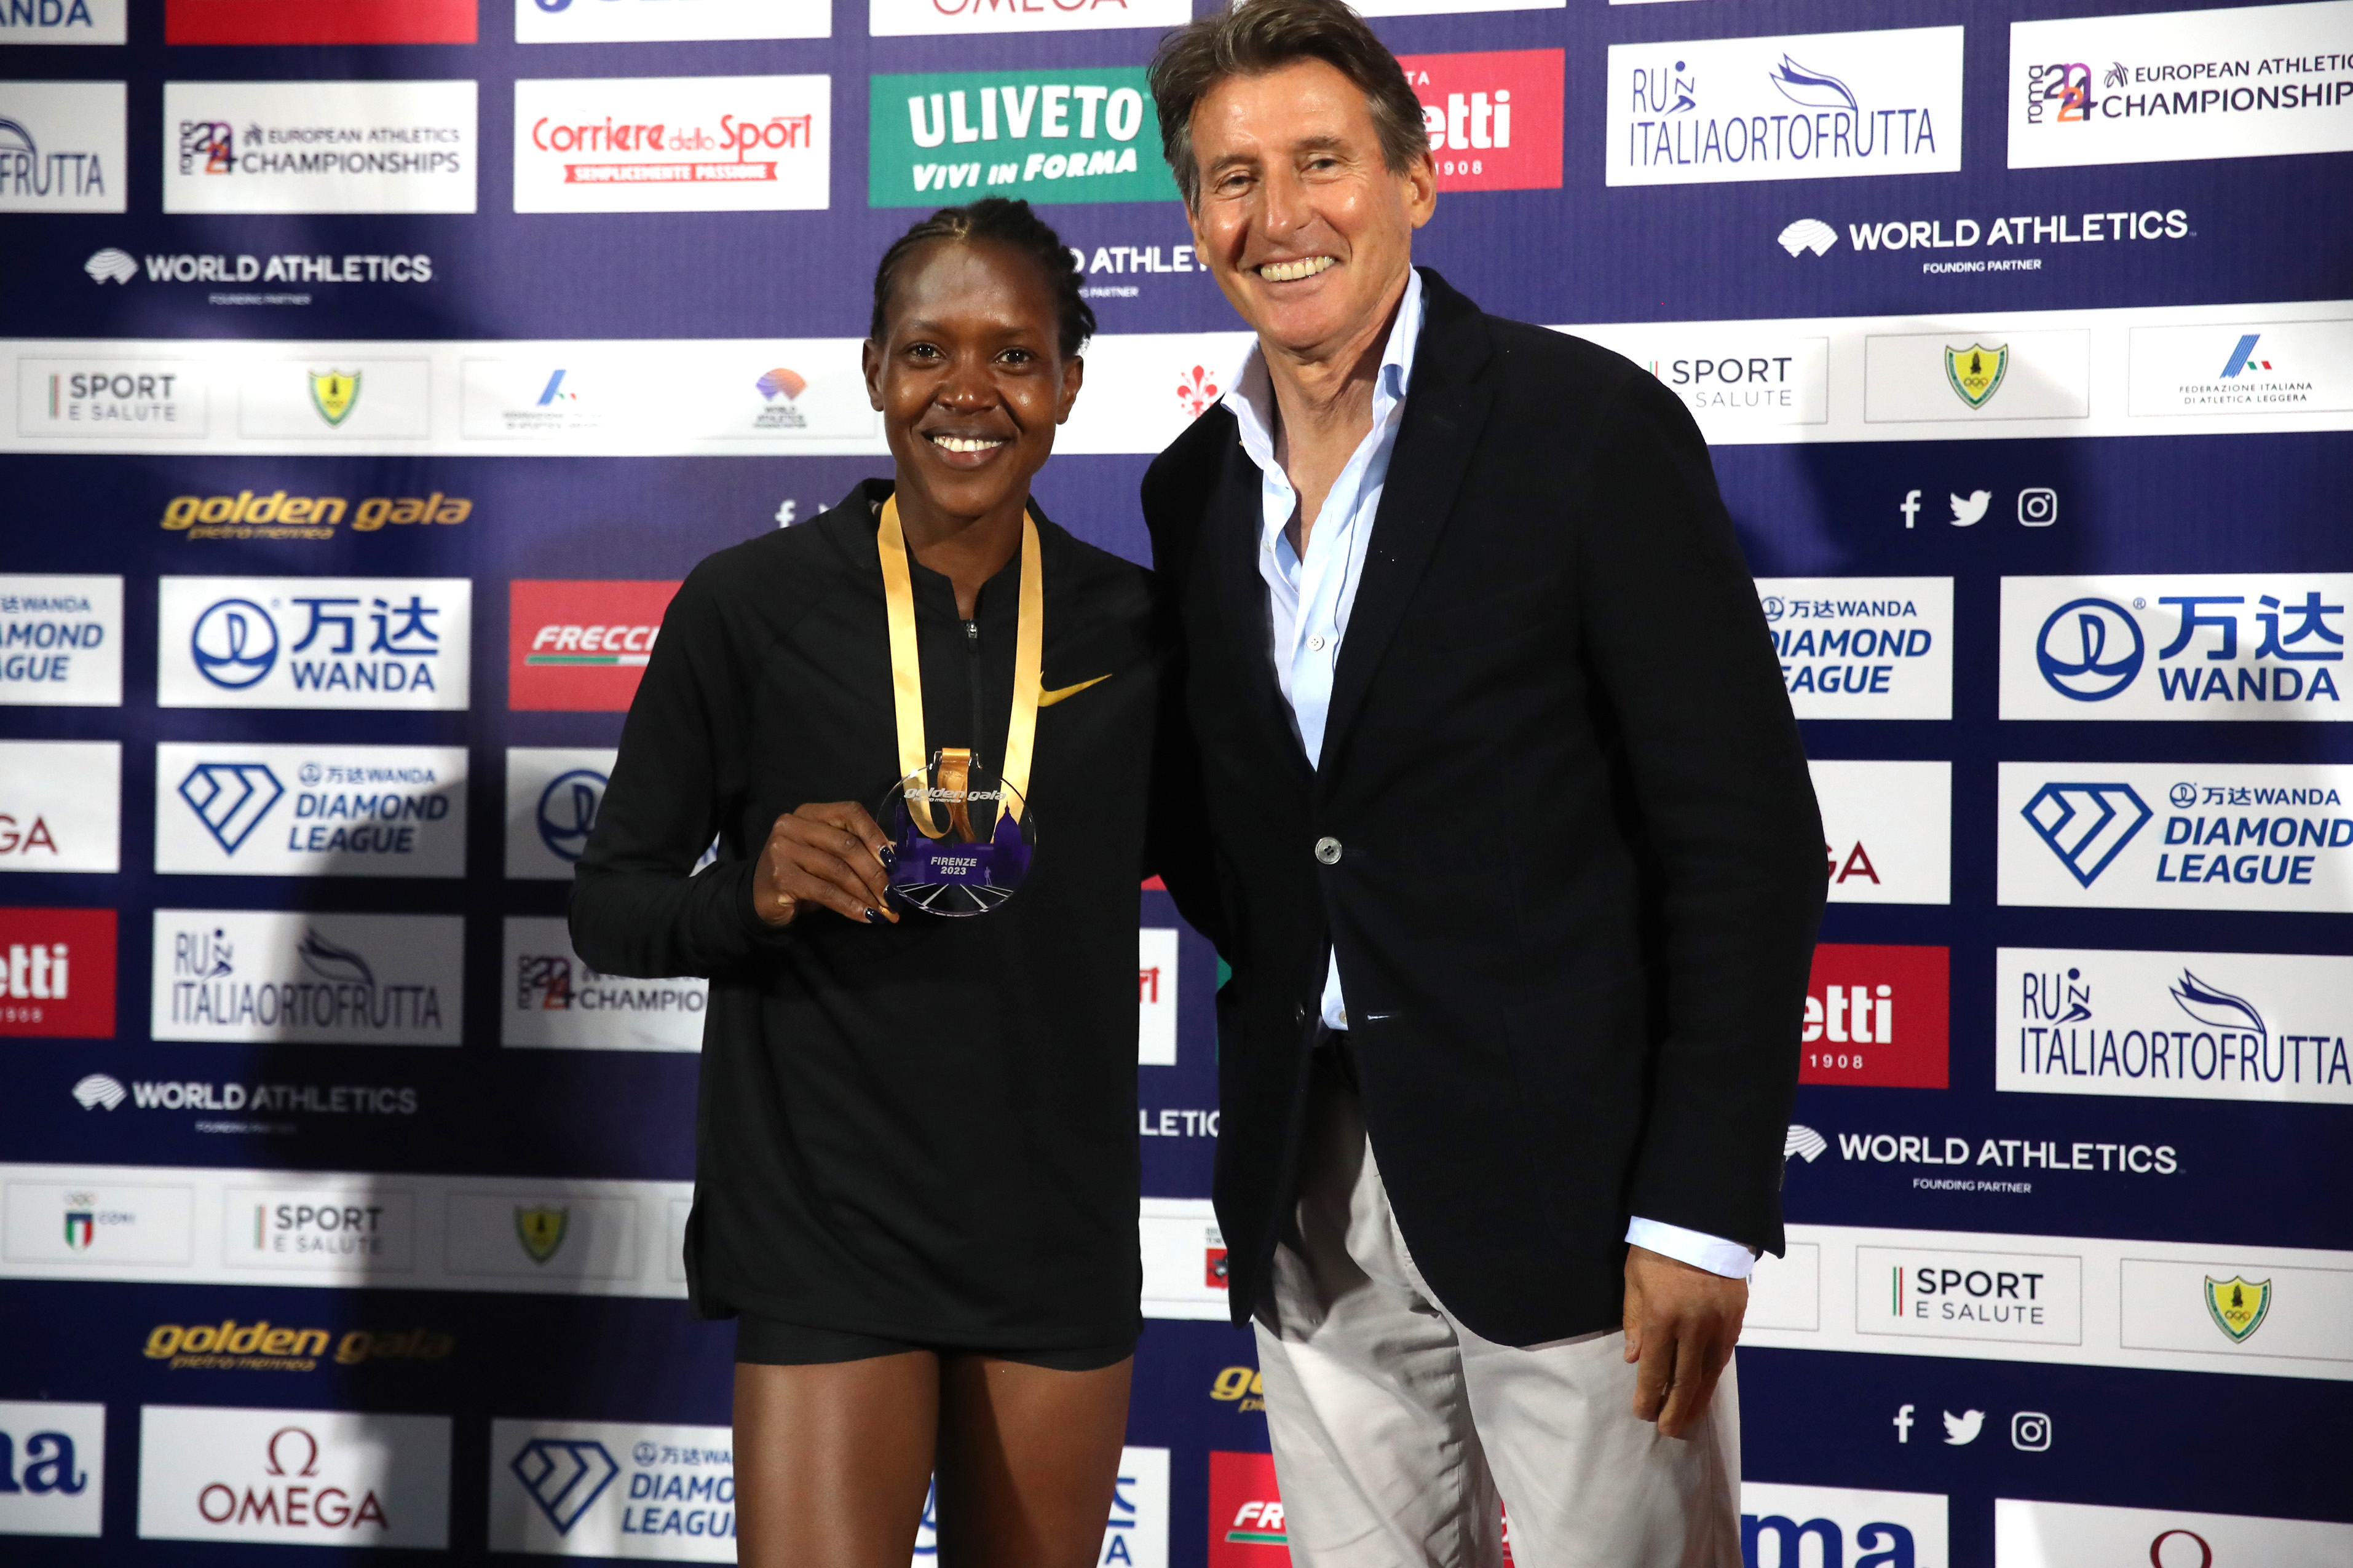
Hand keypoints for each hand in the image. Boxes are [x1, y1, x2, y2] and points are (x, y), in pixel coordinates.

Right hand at [753, 802, 897, 927]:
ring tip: (884, 910)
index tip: (894, 861)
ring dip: (866, 894)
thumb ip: (856, 849)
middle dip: (875, 873)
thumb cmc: (802, 873)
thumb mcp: (828, 855)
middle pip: (846, 845)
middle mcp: (793, 825)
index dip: (875, 835)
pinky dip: (850, 906)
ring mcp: (783, 849)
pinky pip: (826, 892)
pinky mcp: (780, 877)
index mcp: (809, 813)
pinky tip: (866, 916)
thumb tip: (894, 856)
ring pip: (838, 871)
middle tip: (893, 896)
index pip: (849, 812)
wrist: (760, 897)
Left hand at [1622, 1243, 1745, 1439]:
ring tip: (1689, 1418)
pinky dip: (1713, 1375)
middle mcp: (1693, 1326)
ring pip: (1709, 1372)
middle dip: (1675, 1409)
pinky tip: (1706, 1387)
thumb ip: (1634, 1321)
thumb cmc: (1658, 1249)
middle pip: (1685, 1380)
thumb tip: (1634, 1359)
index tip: (1643, 1414)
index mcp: (1662, 1317)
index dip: (1649, 1397)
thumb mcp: (1635, 1280)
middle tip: (1668, 1431)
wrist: (1701, 1221)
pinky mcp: (1735, 1317)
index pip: (1655, 1370)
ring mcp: (1718, 1323)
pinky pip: (1723, 1354)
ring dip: (1698, 1399)